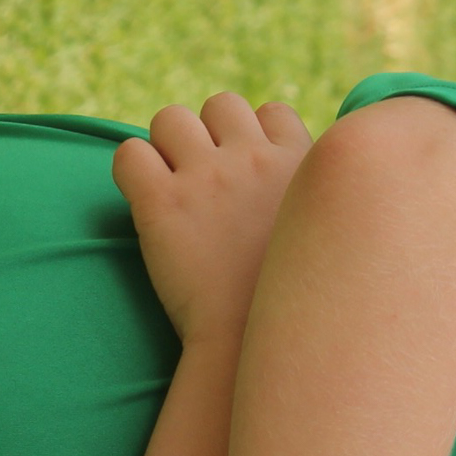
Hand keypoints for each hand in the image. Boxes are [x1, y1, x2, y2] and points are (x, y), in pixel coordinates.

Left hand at [114, 93, 313, 349]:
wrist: (251, 350)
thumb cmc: (290, 310)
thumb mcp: (327, 247)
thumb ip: (315, 210)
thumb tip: (307, 201)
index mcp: (301, 166)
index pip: (272, 112)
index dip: (253, 138)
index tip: (245, 175)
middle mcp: (254, 160)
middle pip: (220, 105)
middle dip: (207, 135)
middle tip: (202, 185)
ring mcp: (206, 177)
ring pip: (170, 119)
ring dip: (165, 148)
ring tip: (170, 193)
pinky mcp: (161, 203)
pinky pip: (128, 153)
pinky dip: (130, 172)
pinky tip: (143, 206)